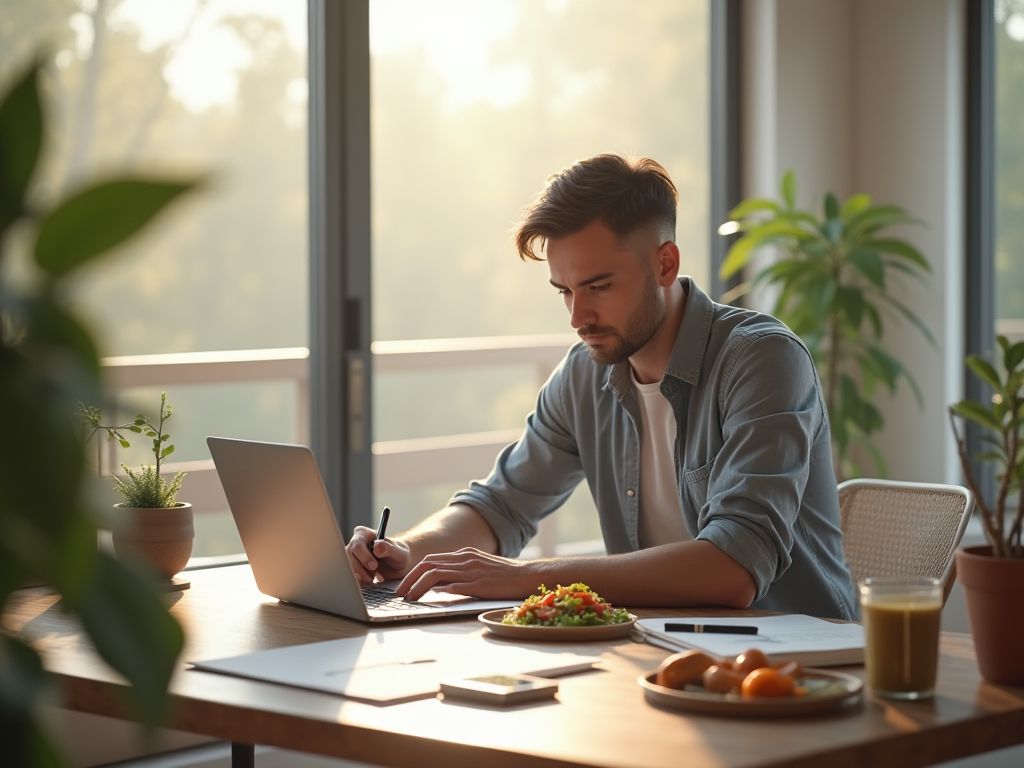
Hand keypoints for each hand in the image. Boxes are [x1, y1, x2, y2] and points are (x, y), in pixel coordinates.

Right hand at [346, 526, 412, 584]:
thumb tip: (377, 546)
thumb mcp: (399, 552)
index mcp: (364, 534)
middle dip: (361, 569)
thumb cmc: (399, 555)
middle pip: (349, 557)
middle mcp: (355, 543)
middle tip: (373, 575)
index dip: (364, 556)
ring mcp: (352, 556)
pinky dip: (359, 581)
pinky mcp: (352, 567)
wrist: (397, 567)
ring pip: (348, 567)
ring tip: (372, 578)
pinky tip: (369, 580)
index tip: (374, 566)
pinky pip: (349, 575)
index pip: (357, 544)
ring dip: (360, 575)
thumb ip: (389, 548)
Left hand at [395, 547, 529, 600]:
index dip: (413, 573)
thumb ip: (459, 572)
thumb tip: (438, 585)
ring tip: (409, 599)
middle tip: (399, 594)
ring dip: (418, 587)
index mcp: (464, 554)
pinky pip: (454, 585)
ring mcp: (472, 571)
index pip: (430, 560)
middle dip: (409, 579)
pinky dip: (439, 591)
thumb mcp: (479, 567)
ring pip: (436, 574)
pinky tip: (430, 600)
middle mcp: (465, 559)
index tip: (403, 586)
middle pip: (428, 565)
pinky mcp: (479, 584)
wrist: (526, 576)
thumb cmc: (504, 575)